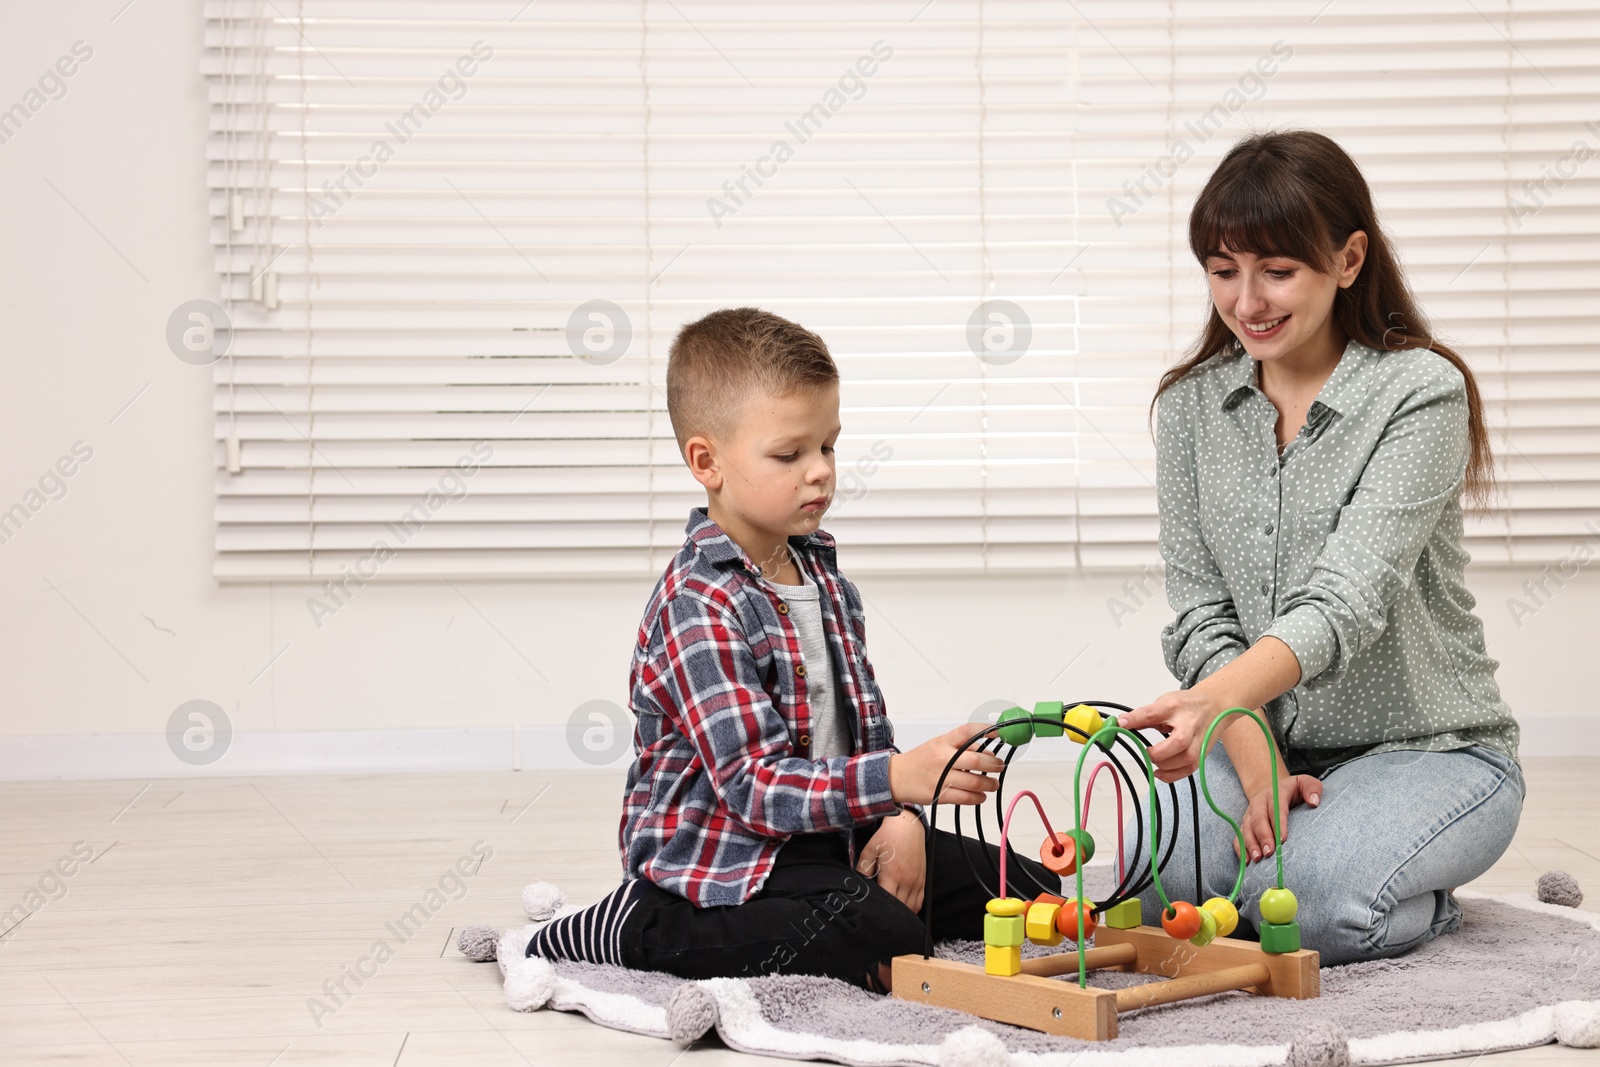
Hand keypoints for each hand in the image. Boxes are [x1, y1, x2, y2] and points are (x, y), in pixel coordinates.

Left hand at [857, 810, 925, 911]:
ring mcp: (917, 882)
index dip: (878, 908)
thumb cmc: (887, 837)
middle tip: (878, 913)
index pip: (887, 900)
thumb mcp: (869, 850)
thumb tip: (857, 885)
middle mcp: (907, 881)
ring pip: (911, 908)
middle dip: (888, 913)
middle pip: (899, 908)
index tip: (870, 910)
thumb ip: (863, 870)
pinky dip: (911, 909)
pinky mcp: (923, 881)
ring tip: (889, 913)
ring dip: (900, 913)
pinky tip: (902, 908)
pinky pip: (919, 903)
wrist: (907, 826)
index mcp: (893, 875)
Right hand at [888, 723, 1003, 804]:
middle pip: (976, 760)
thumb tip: (989, 754)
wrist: (896, 777)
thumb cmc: (921, 760)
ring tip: (993, 784)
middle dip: (993, 764)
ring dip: (989, 783)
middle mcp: (943, 758)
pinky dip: (978, 797)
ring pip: (974, 782)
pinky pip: (965, 798)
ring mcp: (941, 777)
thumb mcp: (939, 745)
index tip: (999, 732)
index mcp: (943, 742)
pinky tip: (981, 795)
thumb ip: (964, 747)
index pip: (968, 731)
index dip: (986, 730)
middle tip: (999, 766)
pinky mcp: (939, 795)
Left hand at [1117, 689, 1227, 781]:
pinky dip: (1173, 775)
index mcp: (1174, 707)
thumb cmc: (1186, 705)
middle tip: (1147, 751)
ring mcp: (1199, 739)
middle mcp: (1190, 723)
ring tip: (1154, 761)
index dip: (1135, 719)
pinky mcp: (1203, 752)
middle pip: (1178, 742)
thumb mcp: (1164, 702)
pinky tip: (1160, 772)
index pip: (1152, 713)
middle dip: (1158, 753)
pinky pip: (1190, 769)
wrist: (1215, 706)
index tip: (1121, 724)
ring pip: (1187, 758)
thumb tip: (1122, 724)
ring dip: (1166, 766)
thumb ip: (1145, 715)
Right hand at [1235, 773, 1321, 862]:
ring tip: (1258, 859)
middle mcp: (1259, 803)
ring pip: (1246, 829)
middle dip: (1263, 837)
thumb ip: (1312, 788)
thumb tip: (1313, 802)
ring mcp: (1250, 814)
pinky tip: (1246, 861)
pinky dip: (1240, 848)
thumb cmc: (1293, 790)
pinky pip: (1239, 836)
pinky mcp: (1245, 824)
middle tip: (1269, 852)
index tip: (1282, 839)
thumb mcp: (1305, 783)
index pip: (1276, 808)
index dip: (1278, 824)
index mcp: (1275, 793)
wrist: (1272, 788)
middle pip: (1258, 819)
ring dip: (1250, 844)